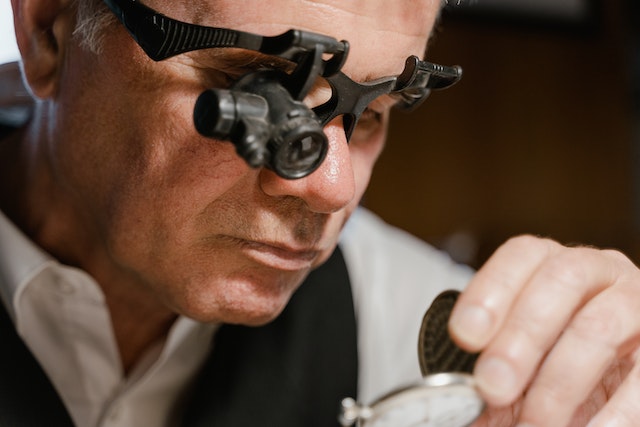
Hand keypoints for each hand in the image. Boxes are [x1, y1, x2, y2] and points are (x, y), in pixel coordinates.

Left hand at [448, 235, 639, 426]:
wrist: (615, 375)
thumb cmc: (557, 361)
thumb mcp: (522, 358)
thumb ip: (493, 368)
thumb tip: (458, 399)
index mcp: (552, 264)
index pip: (522, 256)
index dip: (491, 290)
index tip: (465, 335)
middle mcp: (600, 272)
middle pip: (560, 282)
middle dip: (521, 337)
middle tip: (493, 386)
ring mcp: (638, 303)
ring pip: (600, 326)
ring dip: (560, 382)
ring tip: (535, 425)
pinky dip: (616, 412)